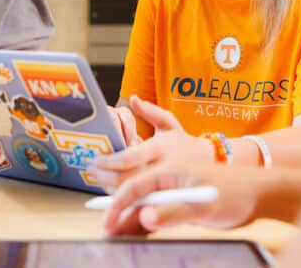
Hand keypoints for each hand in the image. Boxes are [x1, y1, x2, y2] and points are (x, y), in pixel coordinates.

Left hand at [90, 95, 211, 190]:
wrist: (209, 165)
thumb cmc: (184, 143)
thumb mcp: (170, 123)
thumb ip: (150, 111)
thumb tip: (133, 98)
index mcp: (160, 148)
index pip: (130, 157)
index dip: (110, 161)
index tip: (96, 159)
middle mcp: (160, 168)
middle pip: (126, 178)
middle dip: (104, 176)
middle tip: (91, 169)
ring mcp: (161, 186)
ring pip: (129, 192)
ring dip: (108, 186)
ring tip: (97, 177)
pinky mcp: (161, 197)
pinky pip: (136, 200)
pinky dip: (120, 195)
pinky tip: (110, 187)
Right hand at [101, 161, 266, 235]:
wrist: (261, 195)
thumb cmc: (236, 194)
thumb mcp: (204, 206)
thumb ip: (174, 212)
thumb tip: (144, 217)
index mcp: (170, 170)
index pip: (136, 185)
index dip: (119, 204)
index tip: (108, 222)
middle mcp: (169, 179)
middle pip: (136, 196)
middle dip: (119, 213)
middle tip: (107, 233)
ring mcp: (175, 192)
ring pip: (145, 207)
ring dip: (131, 222)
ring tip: (117, 239)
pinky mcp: (181, 205)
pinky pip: (158, 215)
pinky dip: (146, 226)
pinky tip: (136, 236)